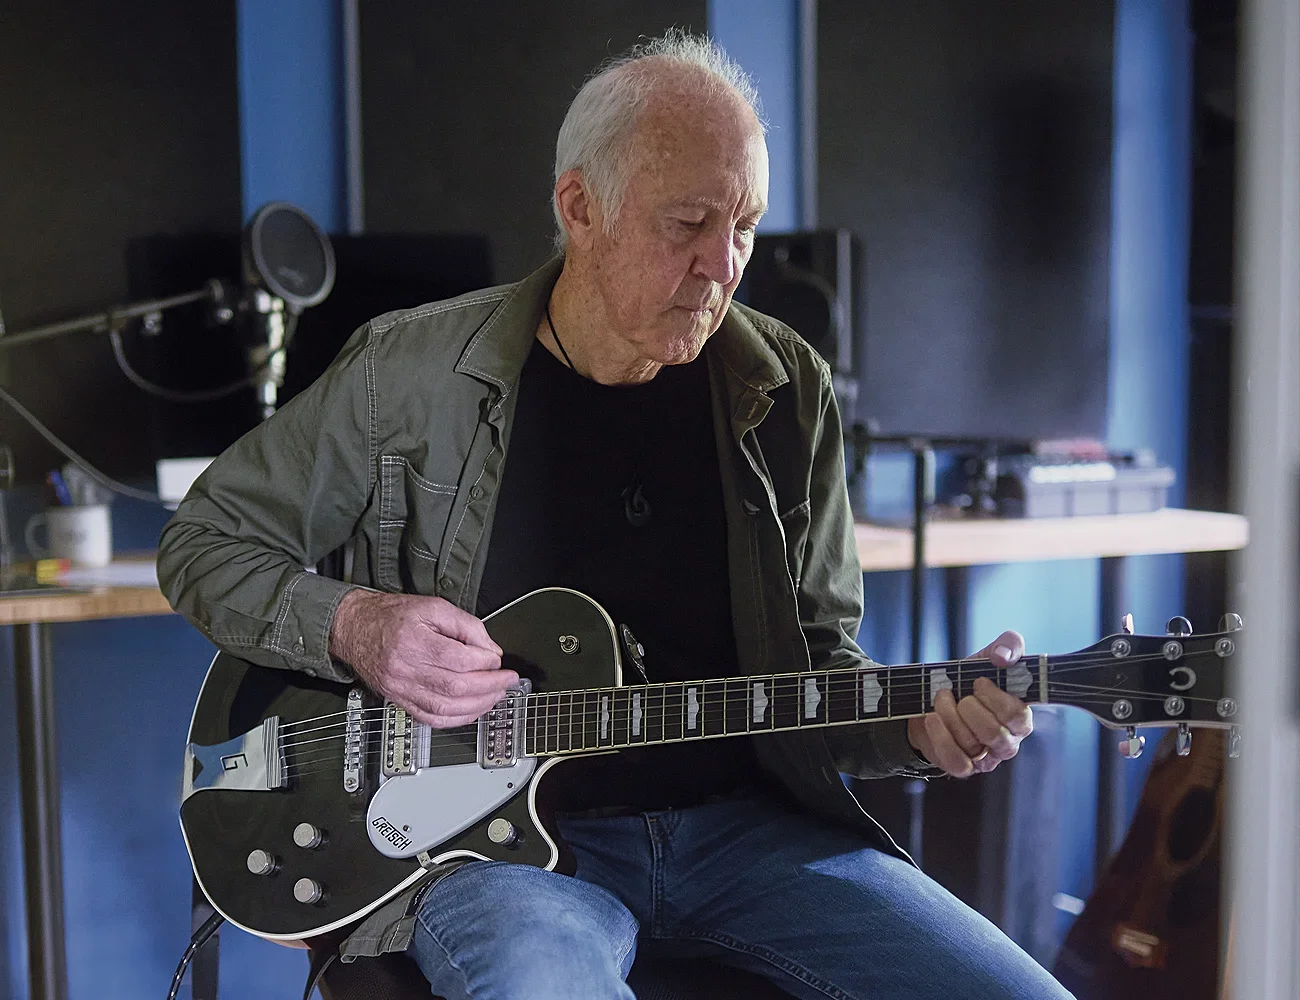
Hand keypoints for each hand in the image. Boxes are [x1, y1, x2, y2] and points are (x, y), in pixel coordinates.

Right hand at [329, 589, 517, 727]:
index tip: (497, 659)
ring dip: (478, 706)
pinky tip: (472, 711)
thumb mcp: (432, 606)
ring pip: (444, 708)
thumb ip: (465, 625)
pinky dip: (456, 719)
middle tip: (507, 680)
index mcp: (412, 640)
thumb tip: (490, 650)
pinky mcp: (399, 701)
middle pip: (455, 687)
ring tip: (496, 696)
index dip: (484, 662)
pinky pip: (430, 719)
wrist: (354, 629)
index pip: (457, 659)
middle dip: (489, 686)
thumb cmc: (391, 616)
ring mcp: (400, 689)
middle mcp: (405, 669)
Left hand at [906, 630, 1032, 777]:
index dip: (994, 698)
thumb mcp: (987, 659)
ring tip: (941, 699)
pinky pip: (957, 762)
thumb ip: (1008, 646)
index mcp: (1020, 718)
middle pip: (993, 733)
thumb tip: (1004, 656)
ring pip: (971, 744)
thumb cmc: (968, 682)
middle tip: (958, 694)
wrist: (932, 701)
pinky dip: (941, 738)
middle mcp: (1008, 742)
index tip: (978, 682)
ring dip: (949, 715)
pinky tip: (932, 719)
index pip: (1017, 715)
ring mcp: (986, 758)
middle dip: (969, 708)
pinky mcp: (964, 767)